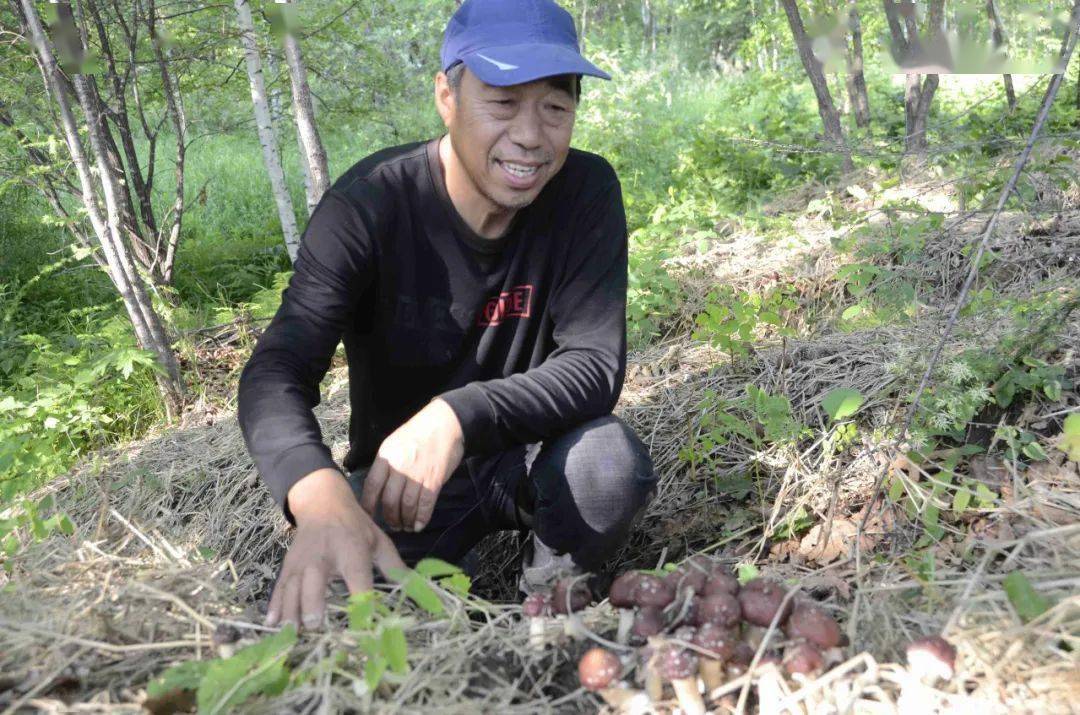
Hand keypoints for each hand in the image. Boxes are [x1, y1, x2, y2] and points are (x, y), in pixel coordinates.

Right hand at [264, 468, 405, 630]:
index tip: (365, 626)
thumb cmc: (356, 527)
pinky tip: (270, 624)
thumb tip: (419, 588)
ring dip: (290, 611)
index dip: (362, 601)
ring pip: (293, 587)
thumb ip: (395, 567)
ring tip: (291, 634)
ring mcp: (303, 561)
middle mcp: (324, 556)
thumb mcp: (379, 541)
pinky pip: (280, 587)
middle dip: (313, 603)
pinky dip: (274, 606)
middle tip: (315, 625)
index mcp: (352, 550)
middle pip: (316, 581)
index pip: (358, 578)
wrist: (323, 502)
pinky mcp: (289, 565)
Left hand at [360, 398, 464, 532]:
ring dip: (406, 520)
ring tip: (406, 527)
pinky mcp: (434, 480)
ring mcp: (417, 474)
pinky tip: (419, 525)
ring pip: (407, 505)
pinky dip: (422, 518)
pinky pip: (425, 504)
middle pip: (389, 500)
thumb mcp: (394, 442)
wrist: (446, 422)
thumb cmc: (419, 431)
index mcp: (386, 457)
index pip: (372, 486)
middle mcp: (399, 467)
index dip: (369, 505)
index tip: (369, 517)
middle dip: (390, 517)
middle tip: (393, 525)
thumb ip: (386, 464)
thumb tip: (380, 487)